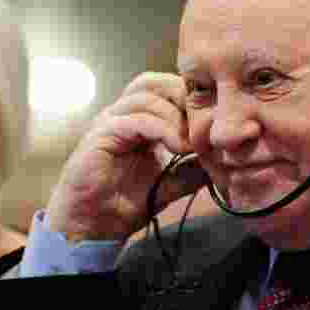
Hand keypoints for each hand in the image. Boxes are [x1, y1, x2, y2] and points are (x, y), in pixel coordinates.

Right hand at [46, 72, 206, 242]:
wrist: (91, 227)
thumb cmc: (122, 204)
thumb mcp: (168, 184)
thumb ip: (190, 170)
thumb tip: (219, 161)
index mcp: (136, 121)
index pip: (164, 89)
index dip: (189, 98)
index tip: (213, 119)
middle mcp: (120, 115)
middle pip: (153, 82)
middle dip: (182, 96)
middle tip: (204, 121)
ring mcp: (109, 123)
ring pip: (145, 96)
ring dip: (174, 116)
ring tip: (190, 143)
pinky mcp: (100, 135)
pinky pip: (133, 119)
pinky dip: (160, 128)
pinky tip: (176, 147)